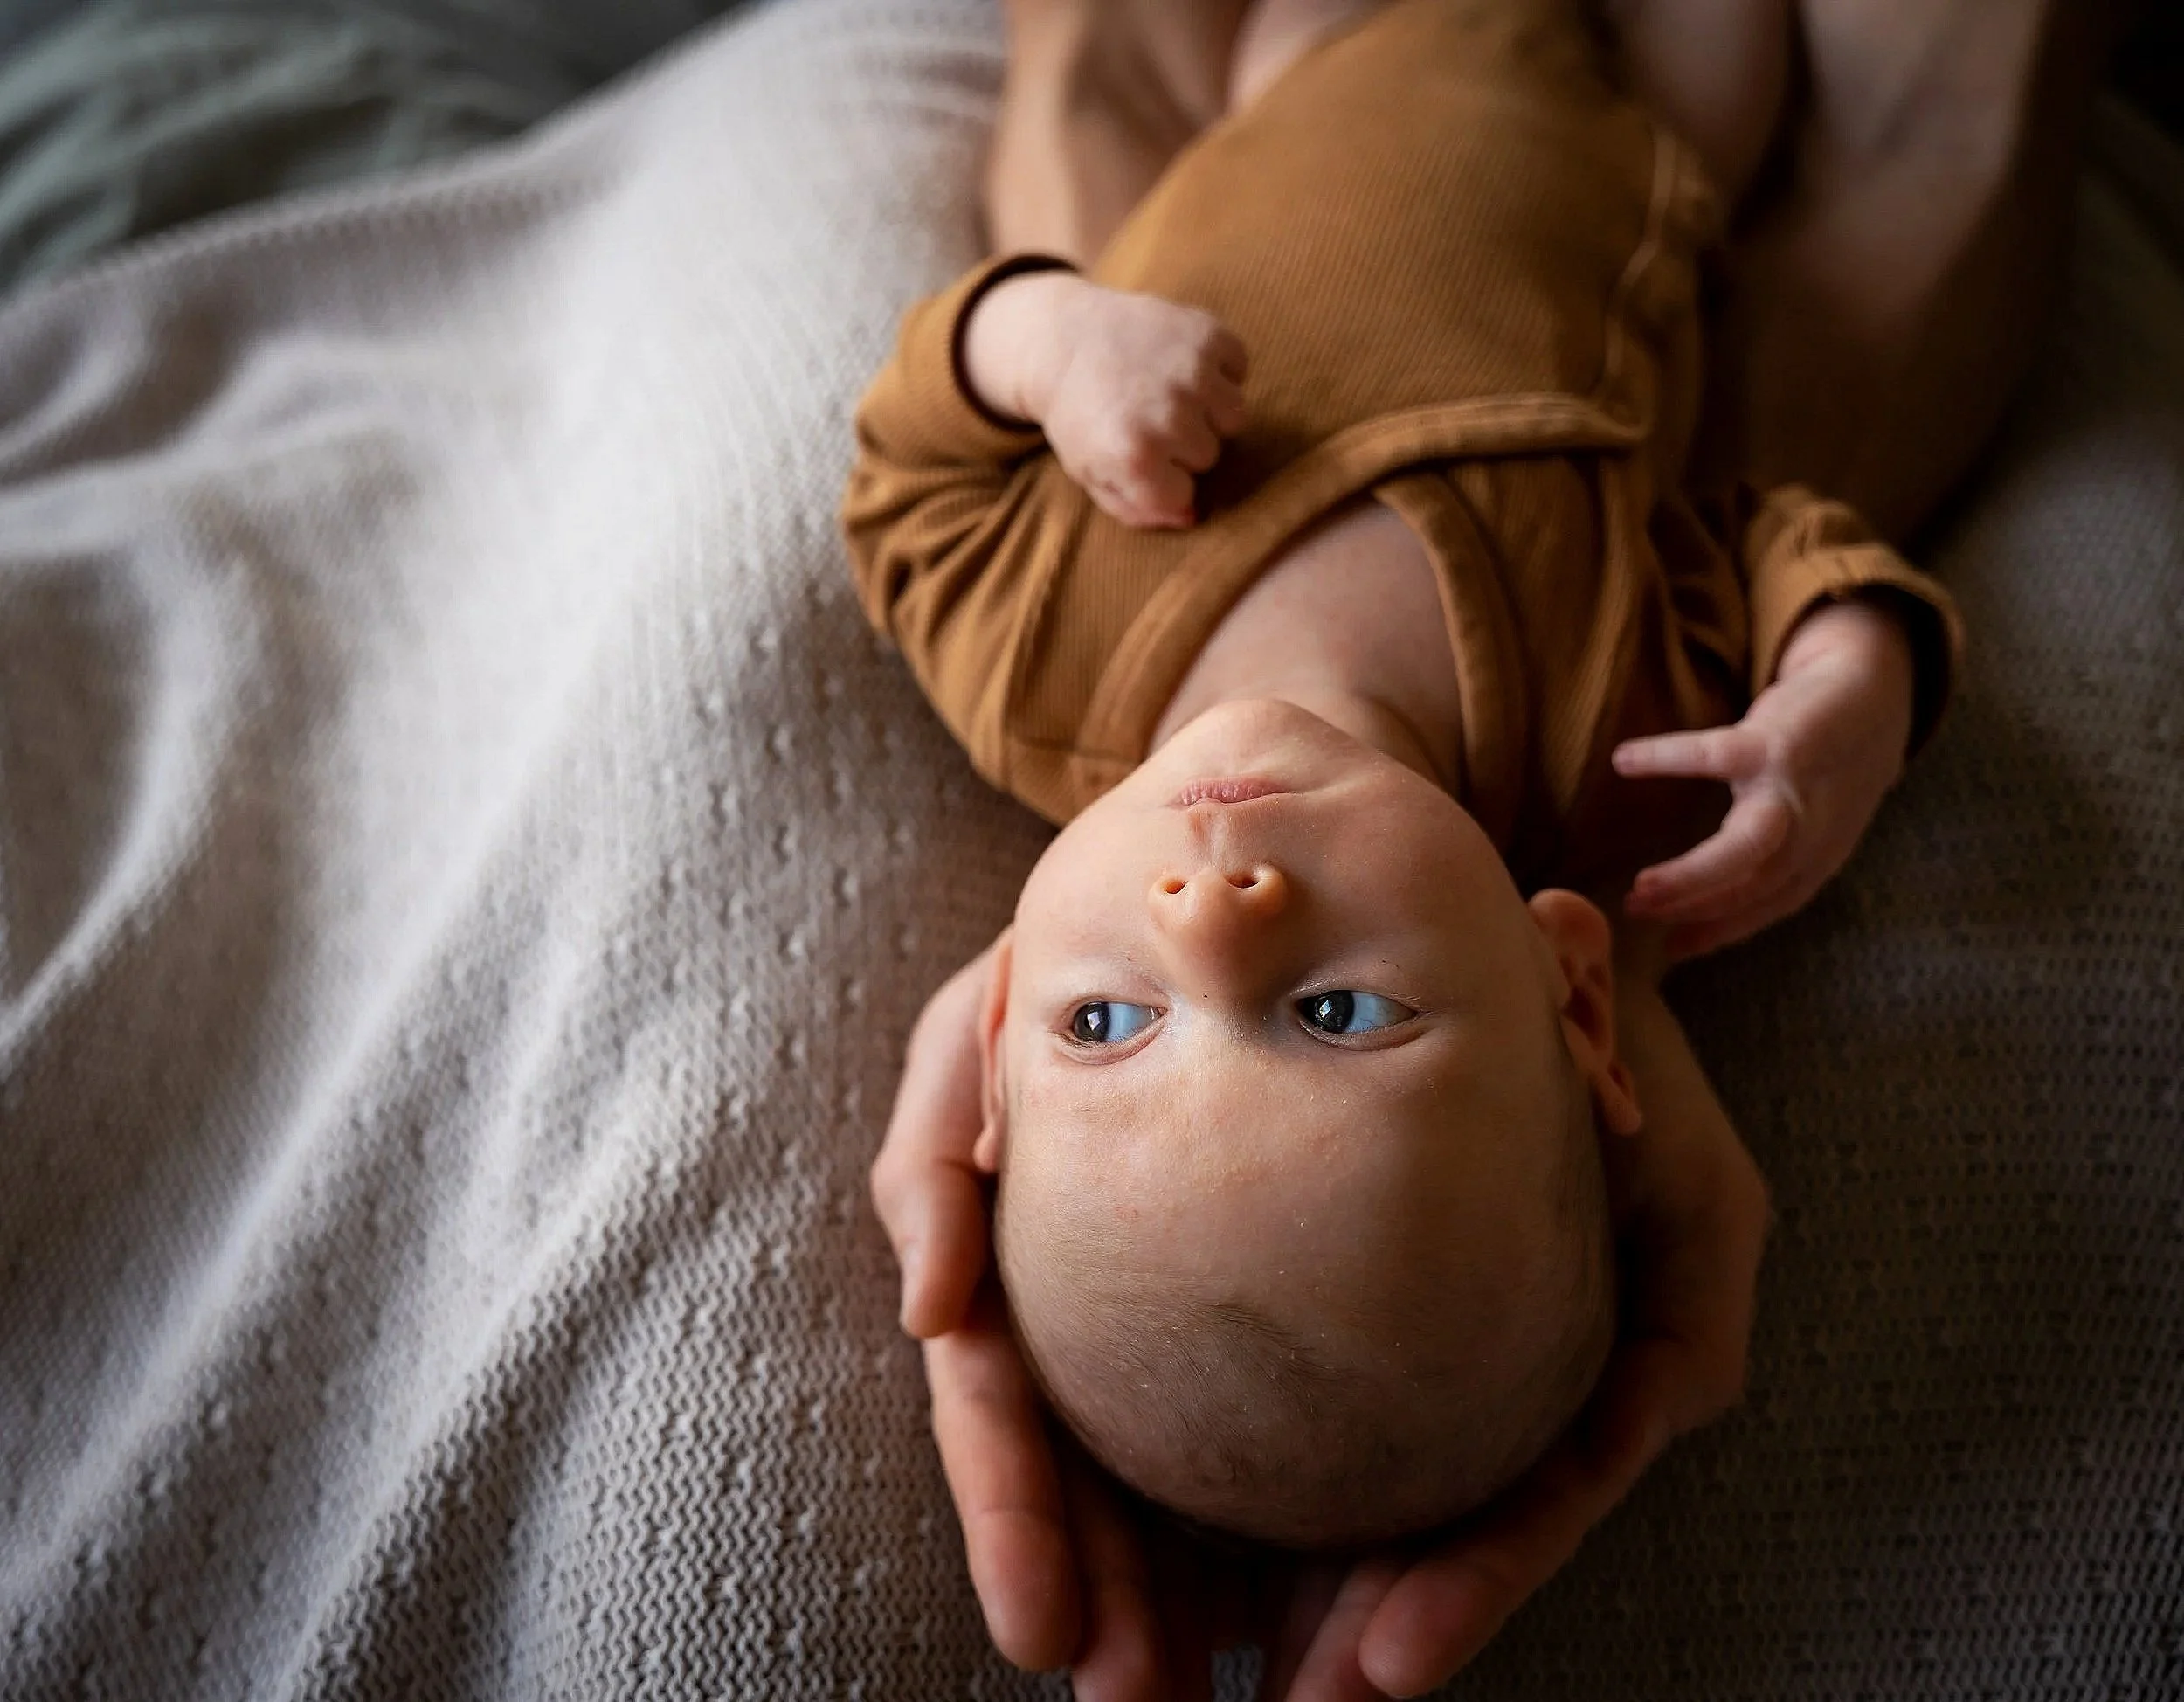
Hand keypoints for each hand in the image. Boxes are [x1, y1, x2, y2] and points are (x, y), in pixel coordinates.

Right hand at [874, 947, 1768, 1699]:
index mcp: (1016, 1256)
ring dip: (1198, 1594)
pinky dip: (1285, 1513)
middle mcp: (1094, 1302)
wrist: (1241, 870)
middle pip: (1092, 1482)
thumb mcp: (983, 1014)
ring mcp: (1178, 1303)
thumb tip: (929, 1311)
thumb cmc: (1090, 945)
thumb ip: (936, 1145)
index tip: (1046, 1633)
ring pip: (1182, 1478)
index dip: (1016, 1524)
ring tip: (1235, 1693)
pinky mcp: (1278, 1288)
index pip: (1004, 1412)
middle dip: (1110, 1600)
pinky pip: (1277, 1413)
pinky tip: (1331, 1595)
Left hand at [964, 272, 1248, 528]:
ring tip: (1169, 392)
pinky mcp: (1208, 334)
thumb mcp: (1090, 473)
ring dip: (1209, 409)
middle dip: (1183, 444)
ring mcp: (1192, 372)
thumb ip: (1137, 509)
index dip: (1162, 480)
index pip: (1184, 496)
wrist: (1063, 338)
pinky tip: (1181, 362)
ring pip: (1234, 417)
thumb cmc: (1080, 414)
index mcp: (1135, 458)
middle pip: (1209, 455)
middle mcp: (1169, 417)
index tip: (1137, 455)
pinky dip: (1220, 367)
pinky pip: (1239, 368)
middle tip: (1147, 415)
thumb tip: (1192, 516)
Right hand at [1612, 596, 1915, 959]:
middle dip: (1700, 905)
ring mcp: (1795, 788)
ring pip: (1751, 844)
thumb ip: (1775, 859)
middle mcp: (1813, 832)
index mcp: (1818, 856)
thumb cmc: (1828, 769)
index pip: (1771, 906)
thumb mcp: (1815, 823)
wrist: (1873, 696)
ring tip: (1640, 885)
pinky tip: (1623, 761)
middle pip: (1762, 884)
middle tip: (1639, 912)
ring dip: (1695, 873)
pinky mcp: (1774, 742)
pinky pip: (1713, 756)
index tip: (1669, 949)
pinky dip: (1666, 759)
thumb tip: (1714, 898)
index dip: (1720, 932)